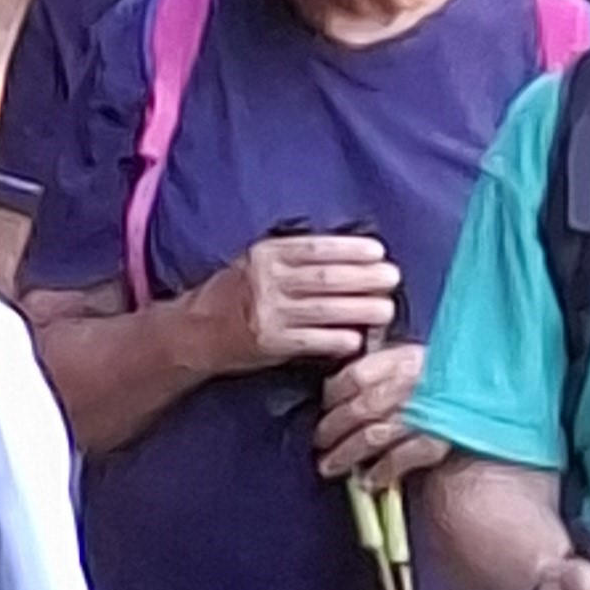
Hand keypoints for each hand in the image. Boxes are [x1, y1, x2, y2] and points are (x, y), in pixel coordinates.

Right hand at [194, 232, 400, 373]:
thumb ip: (295, 259)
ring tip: (386, 309)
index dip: (350, 249)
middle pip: (326, 278)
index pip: (316, 248)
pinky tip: (357, 339)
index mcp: (267, 254)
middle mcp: (267, 280)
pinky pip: (311, 340)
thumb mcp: (258, 263)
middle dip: (364, 278)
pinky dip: (337, 339)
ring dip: (360, 309)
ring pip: (324, 308)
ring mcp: (267, 312)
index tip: (378, 251)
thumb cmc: (236, 294)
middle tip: (393, 279)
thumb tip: (349, 259)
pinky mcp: (268, 342)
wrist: (195, 331)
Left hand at [315, 341, 446, 485]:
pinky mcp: (443, 440)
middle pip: (361, 407)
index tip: (324, 405)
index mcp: (409, 358)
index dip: (333, 392)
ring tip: (330, 467)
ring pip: (375, 434)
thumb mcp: (422, 370)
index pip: (357, 373)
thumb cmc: (453, 393)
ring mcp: (430, 411)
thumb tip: (338, 392)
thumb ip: (387, 374)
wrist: (497, 414)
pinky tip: (369, 481)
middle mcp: (417, 381)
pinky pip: (401, 458)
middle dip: (332, 428)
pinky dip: (381, 471)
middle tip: (319, 442)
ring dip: (347, 454)